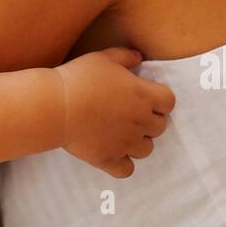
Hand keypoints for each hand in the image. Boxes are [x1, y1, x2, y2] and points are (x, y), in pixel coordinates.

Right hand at [54, 47, 175, 178]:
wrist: (56, 106)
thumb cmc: (80, 78)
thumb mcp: (104, 57)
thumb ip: (126, 56)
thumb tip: (140, 58)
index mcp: (143, 95)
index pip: (169, 102)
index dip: (160, 99)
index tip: (147, 96)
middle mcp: (140, 121)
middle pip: (161, 127)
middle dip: (150, 120)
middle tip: (132, 113)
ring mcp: (125, 143)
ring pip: (147, 149)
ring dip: (139, 141)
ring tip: (122, 133)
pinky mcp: (108, 159)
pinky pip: (127, 170)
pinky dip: (123, 163)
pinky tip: (113, 152)